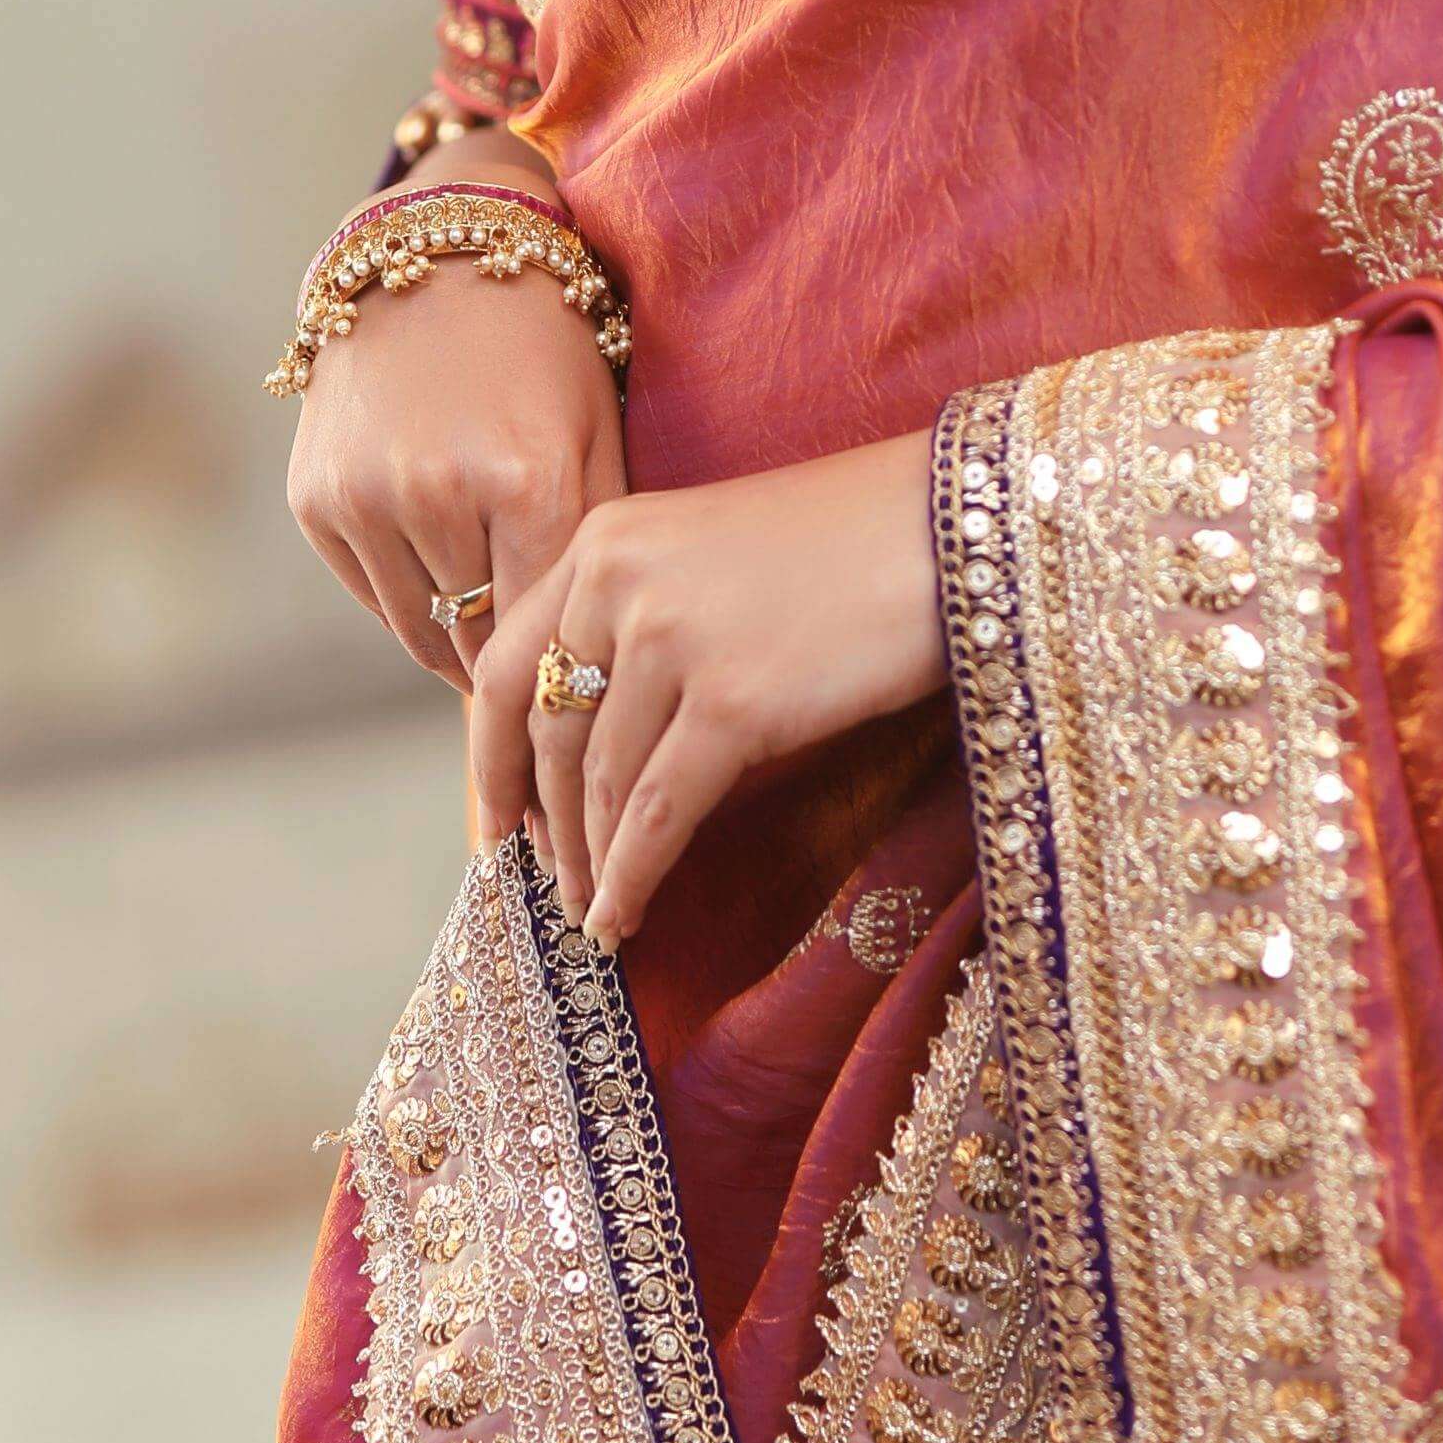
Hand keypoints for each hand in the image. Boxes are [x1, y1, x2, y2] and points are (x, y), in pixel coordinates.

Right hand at [286, 150, 627, 683]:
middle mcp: (437, 492)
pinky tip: (444, 583)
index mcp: (527, 477)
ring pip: (420, 632)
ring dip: (459, 648)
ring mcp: (365, 497)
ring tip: (497, 651)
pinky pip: (371, 595)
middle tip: (543, 696)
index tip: (581, 702)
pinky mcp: (315, 500)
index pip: (544, 626)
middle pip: (482, 638)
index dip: (565, 670)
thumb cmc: (542, 348)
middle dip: (514, 667)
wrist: (434, 260)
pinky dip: (408, 604)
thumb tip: (597, 653)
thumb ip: (599, 538)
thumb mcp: (598, 427)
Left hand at [469, 429, 942, 946]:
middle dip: (549, 823)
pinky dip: (634, 877)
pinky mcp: (733, 703)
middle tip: (551, 883)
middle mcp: (619, 583)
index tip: (494, 820)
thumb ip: (641, 616)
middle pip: (549, 733)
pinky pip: (660, 814)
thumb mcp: (710, 552)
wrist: (952, 526)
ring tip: (598, 912)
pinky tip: (625, 916)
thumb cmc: (850, 542)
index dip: (490, 758)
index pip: (506, 664)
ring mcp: (671, 642)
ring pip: (603, 783)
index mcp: (605, 538)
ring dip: (594, 862)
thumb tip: (597, 738)